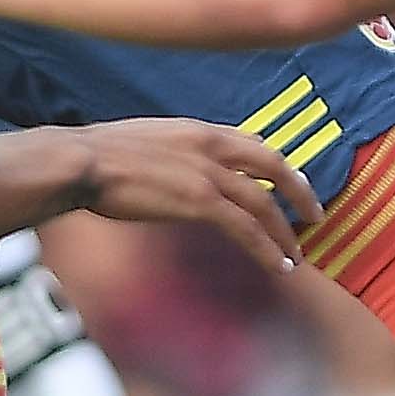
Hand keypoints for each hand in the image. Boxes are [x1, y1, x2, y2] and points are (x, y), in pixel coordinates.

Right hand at [71, 119, 317, 274]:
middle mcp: (210, 146)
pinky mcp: (200, 201)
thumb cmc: (98, 156)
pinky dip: (267, 248)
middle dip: (300, 192)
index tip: (290, 182)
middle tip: (314, 215)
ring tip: (295, 257)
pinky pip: (247, 229)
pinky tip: (278, 265)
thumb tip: (177, 173)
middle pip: (273, 167)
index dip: (278, 165)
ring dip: (284, 233)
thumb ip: (172, 154)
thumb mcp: (145, 143)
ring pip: (264, 204)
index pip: (252, 144)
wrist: (80, 161)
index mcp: (197, 130)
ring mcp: (208, 174)